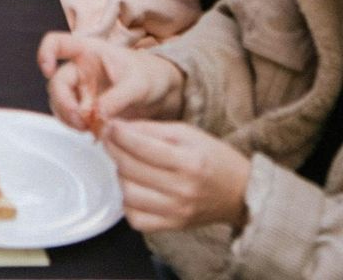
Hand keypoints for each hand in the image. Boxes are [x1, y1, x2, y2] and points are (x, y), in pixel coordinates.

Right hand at [39, 33, 183, 132]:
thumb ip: (118, 97)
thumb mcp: (138, 84)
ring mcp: (82, 90)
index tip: (48, 70)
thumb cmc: (150, 76)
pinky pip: (73, 117)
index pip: (57, 43)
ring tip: (88, 129)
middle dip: (63, 103)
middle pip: (57, 82)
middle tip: (80, 121)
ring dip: (68, 117)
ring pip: (61, 103)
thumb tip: (98, 115)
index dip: (46, 53)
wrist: (161, 93)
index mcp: (88, 51)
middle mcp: (80, 70)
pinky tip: (92, 132)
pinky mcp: (87, 109)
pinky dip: (78, 126)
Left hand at [106, 121, 250, 233]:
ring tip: (124, 162)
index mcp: (188, 160)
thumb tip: (119, 126)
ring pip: (129, 194)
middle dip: (114, 149)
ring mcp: (177, 211)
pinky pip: (137, 219)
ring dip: (119, 174)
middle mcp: (182, 189)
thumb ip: (152, 129)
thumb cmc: (213, 157)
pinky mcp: (174, 226)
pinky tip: (134, 188)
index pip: (141, 146)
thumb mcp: (187, 133)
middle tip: (110, 139)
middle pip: (131, 169)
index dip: (119, 133)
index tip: (110, 124)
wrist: (240, 192)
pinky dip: (128, 203)